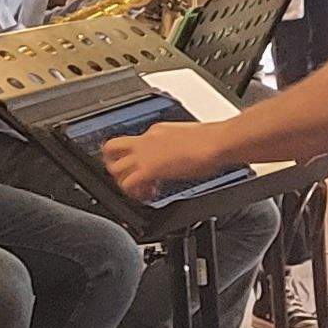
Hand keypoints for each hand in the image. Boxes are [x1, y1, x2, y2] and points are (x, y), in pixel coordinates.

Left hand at [103, 120, 232, 198]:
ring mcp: (145, 154)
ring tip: (138, 191)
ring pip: (114, 168)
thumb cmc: (212, 141)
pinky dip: (133, 194)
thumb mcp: (190, 139)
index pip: (135, 143)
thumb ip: (180, 147)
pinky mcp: (148, 170)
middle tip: (127, 178)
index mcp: (156, 131)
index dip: (138, 159)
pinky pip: (128, 184)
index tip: (149, 170)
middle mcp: (146, 139)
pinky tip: (147, 196)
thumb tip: (185, 156)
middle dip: (114, 165)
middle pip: (111, 148)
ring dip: (122, 182)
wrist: (216, 142)